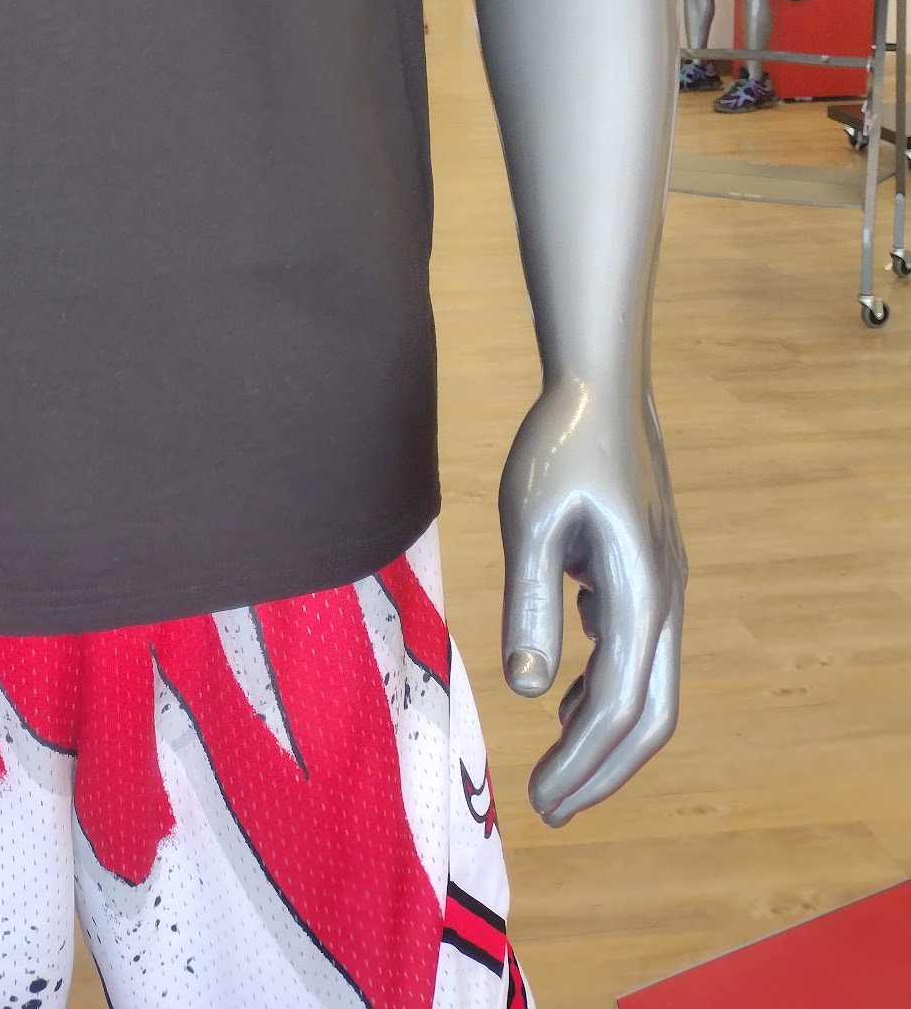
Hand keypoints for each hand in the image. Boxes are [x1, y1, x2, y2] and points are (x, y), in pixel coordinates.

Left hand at [498, 377, 685, 826]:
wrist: (601, 383)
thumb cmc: (560, 443)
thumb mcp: (529, 518)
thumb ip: (528, 601)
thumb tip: (528, 689)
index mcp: (640, 594)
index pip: (618, 706)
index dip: (583, 763)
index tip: (540, 801)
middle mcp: (664, 598)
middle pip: (649, 711)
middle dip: (603, 768)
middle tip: (551, 807)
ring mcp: (662, 583)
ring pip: (648, 682)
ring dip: (604, 731)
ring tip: (554, 765)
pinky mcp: (646, 567)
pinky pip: (637, 649)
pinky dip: (605, 685)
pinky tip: (565, 694)